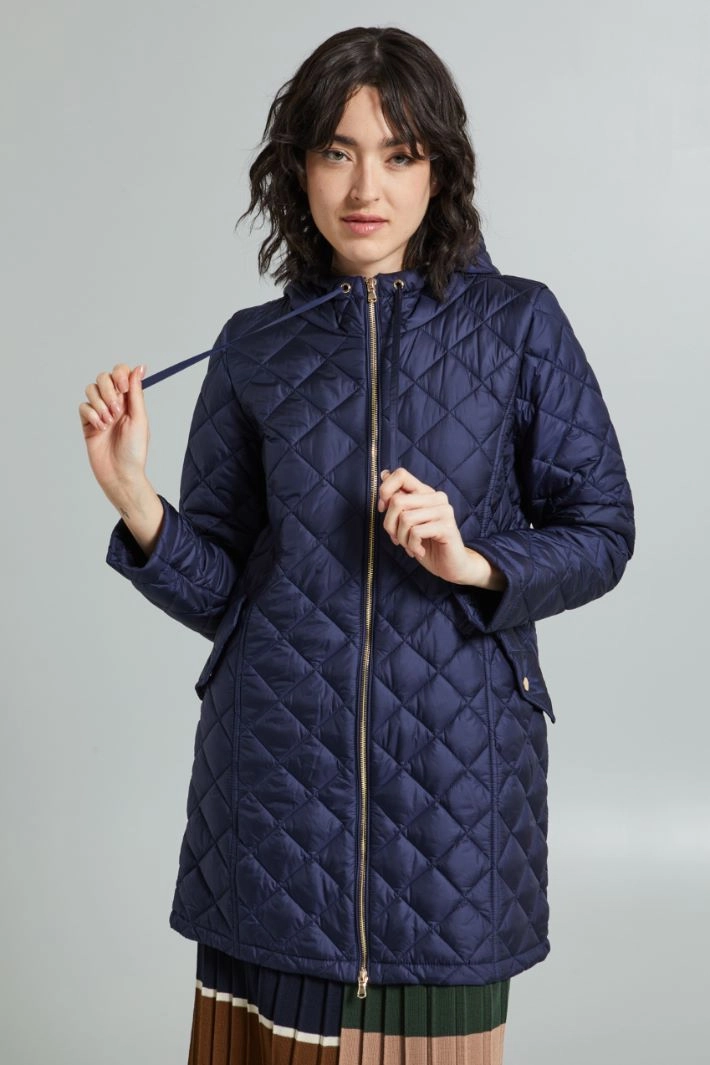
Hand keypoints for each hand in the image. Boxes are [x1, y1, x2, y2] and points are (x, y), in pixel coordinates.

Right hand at [79, 363, 149, 500]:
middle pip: (104, 378)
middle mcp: (114, 403)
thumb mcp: (139, 418)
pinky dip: (92, 415)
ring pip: (91, 390)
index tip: (123, 388)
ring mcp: (100, 412)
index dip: (120, 374)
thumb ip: (136, 392)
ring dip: (100, 404)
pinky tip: (100, 428)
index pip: (121, 373)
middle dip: (109, 390)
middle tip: (117, 410)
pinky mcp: (87, 423)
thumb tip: (139, 367)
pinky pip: (83, 407)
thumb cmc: (134, 450)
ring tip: (109, 422)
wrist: (120, 473)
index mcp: (130, 400)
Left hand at [377, 467, 505, 589]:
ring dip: (402, 538)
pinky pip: (416, 532)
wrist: (451, 566)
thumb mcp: (407, 521)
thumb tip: (384, 474)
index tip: (383, 509)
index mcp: (426, 492)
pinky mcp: (446, 527)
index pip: (401, 475)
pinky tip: (419, 551)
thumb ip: (398, 500)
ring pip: (405, 518)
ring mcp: (444, 511)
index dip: (385, 491)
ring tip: (410, 545)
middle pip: (397, 500)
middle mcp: (436, 497)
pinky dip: (412, 546)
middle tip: (396, 538)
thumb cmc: (427, 543)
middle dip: (389, 524)